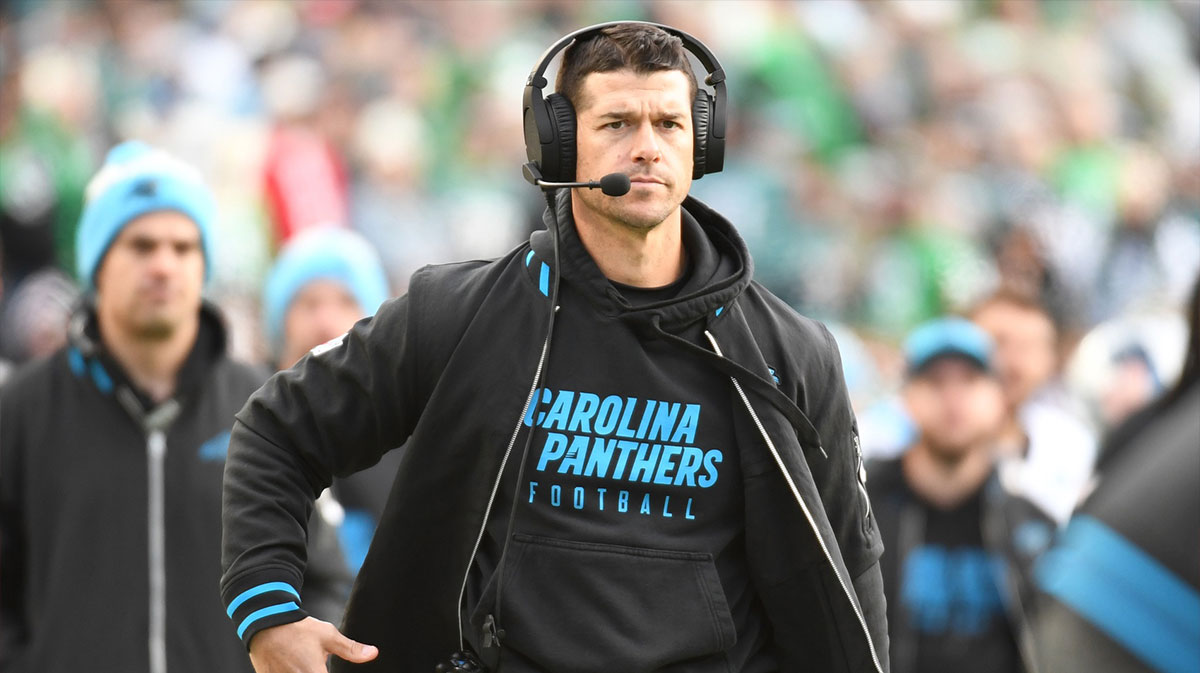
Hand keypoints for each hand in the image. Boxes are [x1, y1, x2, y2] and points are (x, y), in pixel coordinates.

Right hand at [248, 617, 377, 671]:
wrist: (266, 623)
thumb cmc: (298, 629)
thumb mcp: (328, 636)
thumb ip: (351, 649)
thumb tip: (372, 653)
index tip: (326, 669)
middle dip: (318, 671)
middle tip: (316, 663)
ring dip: (305, 672)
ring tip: (302, 662)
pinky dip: (291, 672)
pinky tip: (292, 664)